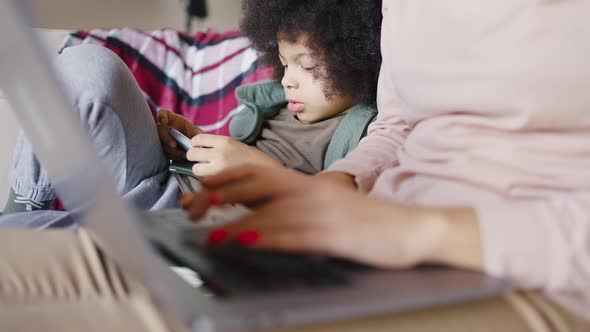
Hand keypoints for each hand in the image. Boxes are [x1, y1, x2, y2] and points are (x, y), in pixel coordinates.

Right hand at [156, 109, 202, 159]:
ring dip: (171, 150)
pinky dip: (172, 156)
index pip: (163, 113)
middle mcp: (165, 129)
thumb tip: (196, 142)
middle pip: (159, 130)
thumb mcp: (199, 134)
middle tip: (174, 145)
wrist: (196, 149)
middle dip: (166, 138)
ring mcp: (163, 139)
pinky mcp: (164, 150)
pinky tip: (180, 158)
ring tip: (183, 155)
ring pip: (160, 143)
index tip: (164, 121)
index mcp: (173, 120)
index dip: (161, 116)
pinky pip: (164, 153)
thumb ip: (197, 135)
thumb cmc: (197, 138)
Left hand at [181, 165, 483, 269]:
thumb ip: (300, 207)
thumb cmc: (369, 222)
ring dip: (239, 225)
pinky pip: (296, 236)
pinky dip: (269, 239)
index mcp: (310, 185)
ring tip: (212, 235)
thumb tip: (265, 217)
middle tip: (195, 207)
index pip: (262, 172)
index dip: (231, 177)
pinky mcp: (337, 235)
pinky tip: (249, 243)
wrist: (411, 229)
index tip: (204, 186)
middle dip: (224, 195)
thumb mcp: (331, 207)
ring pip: (273, 213)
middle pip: (260, 186)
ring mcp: (325, 213)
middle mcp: (313, 193)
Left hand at [186, 134, 281, 176]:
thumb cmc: (256, 163)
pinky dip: (207, 184)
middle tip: (202, 163)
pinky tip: (217, 184)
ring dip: (199, 173)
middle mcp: (220, 152)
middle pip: (191, 153)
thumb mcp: (238, 147)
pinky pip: (204, 182)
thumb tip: (202, 150)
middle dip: (194, 159)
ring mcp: (220, 168)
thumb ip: (221, 147)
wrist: (271, 175)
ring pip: (195, 170)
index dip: (195, 145)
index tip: (199, 150)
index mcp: (225, 141)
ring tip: (210, 175)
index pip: (197, 139)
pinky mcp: (221, 183)